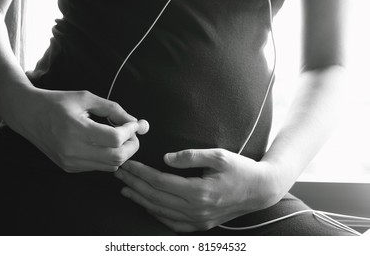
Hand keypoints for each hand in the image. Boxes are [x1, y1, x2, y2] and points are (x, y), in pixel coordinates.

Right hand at [5, 88, 148, 172]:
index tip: (135, 124)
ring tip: (120, 138)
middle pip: (117, 157)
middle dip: (132, 146)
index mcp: (76, 129)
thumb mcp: (86, 98)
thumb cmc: (58, 102)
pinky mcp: (69, 168)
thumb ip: (113, 109)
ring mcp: (70, 162)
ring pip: (111, 165)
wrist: (28, 114)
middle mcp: (72, 150)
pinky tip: (105, 144)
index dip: (130, 131)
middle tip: (133, 134)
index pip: (114, 139)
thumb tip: (135, 121)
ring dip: (122, 153)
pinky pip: (99, 167)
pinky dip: (109, 157)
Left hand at [115, 149, 280, 231]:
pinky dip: (155, 214)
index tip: (127, 164)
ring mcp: (198, 220)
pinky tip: (146, 206)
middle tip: (119, 174)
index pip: (159, 182)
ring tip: (125, 189)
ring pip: (160, 211)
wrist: (261, 189)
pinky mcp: (201, 224)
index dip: (140, 173)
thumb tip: (166, 158)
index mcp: (199, 191)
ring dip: (140, 200)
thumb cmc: (241, 169)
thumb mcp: (218, 155)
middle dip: (134, 184)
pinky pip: (172, 223)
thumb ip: (190, 156)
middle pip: (155, 197)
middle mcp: (196, 209)